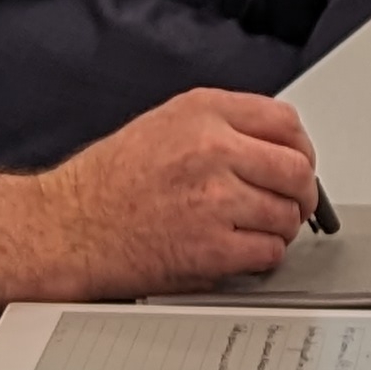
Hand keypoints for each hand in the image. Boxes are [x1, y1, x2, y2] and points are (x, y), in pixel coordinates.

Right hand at [40, 90, 318, 296]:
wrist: (68, 228)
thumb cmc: (107, 182)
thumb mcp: (164, 123)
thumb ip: (221, 125)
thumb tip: (274, 145)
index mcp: (203, 112)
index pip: (285, 121)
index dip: (301, 148)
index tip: (298, 164)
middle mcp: (213, 149)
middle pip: (298, 169)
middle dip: (301, 192)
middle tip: (292, 203)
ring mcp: (215, 199)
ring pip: (288, 214)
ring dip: (281, 228)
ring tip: (256, 230)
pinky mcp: (212, 247)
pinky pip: (269, 252)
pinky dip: (263, 257)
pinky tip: (242, 251)